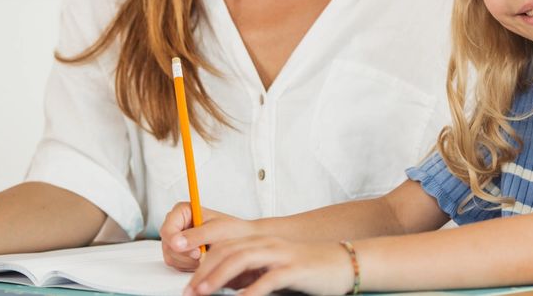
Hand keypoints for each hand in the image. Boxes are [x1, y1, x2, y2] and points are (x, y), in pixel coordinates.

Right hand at [160, 203, 253, 270]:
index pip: (167, 229)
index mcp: (182, 211)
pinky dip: (190, 266)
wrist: (240, 241)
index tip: (193, 250)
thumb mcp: (216, 230)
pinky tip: (202, 260)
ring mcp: (176, 241)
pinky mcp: (179, 254)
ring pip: (171, 257)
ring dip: (189, 261)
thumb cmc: (231, 230)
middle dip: (185, 254)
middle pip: (167, 245)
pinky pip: (177, 265)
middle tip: (203, 254)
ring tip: (206, 255)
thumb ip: (196, 236)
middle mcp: (176, 225)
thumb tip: (175, 243)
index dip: (175, 241)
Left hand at [184, 236, 353, 295]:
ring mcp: (282, 255)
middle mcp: (268, 244)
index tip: (187, 281)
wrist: (344, 263)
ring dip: (219, 277)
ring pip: (243, 259)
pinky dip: (253, 290)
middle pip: (228, 251)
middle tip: (190, 291)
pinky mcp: (296, 269)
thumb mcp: (274, 269)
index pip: (224, 247)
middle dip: (204, 271)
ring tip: (204, 292)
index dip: (202, 261)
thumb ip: (251, 274)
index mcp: (261, 242)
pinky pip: (269, 278)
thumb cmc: (308, 270)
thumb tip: (225, 286)